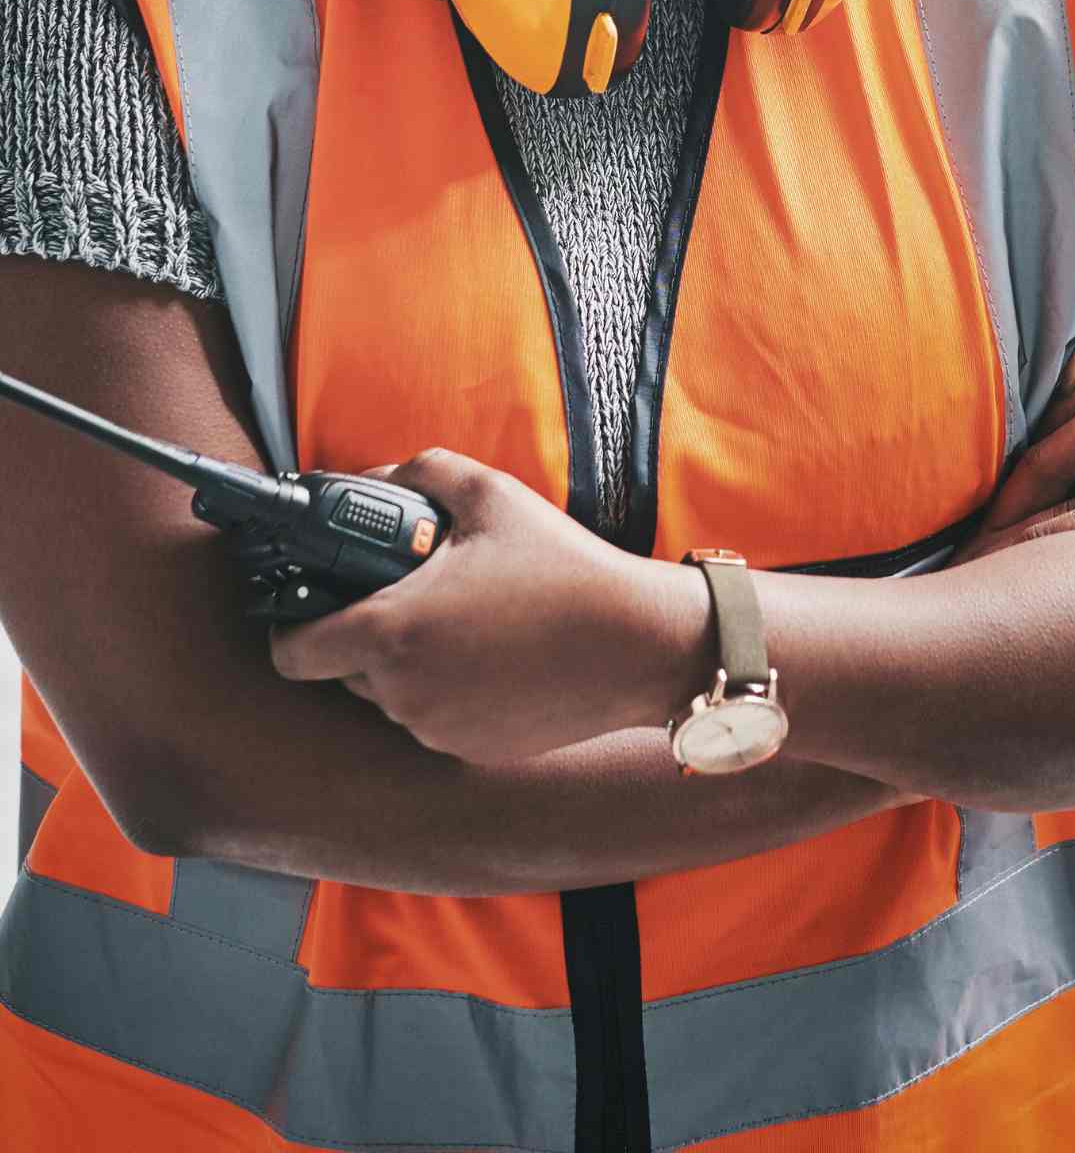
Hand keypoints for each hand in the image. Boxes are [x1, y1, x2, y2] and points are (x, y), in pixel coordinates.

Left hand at [270, 449, 679, 763]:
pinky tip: (490, 654)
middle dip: (361, 633)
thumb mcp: (490, 495)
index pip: (292, 652)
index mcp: (392, 631)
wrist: (634, 643)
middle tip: (410, 593)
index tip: (310, 604)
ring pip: (389, 695)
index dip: (290, 626)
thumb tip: (380, 480)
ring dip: (405, 662)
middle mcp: (402, 692)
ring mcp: (435, 729)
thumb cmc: (561, 567)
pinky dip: (445, 689)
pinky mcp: (468, 750)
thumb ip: (420, 474)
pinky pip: (431, 717)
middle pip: (341, 671)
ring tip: (462, 618)